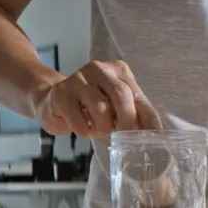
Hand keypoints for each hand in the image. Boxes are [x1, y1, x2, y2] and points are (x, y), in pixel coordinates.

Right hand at [33, 60, 161, 137]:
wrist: (51, 100)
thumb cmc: (90, 106)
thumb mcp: (117, 108)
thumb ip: (136, 114)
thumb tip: (156, 133)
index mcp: (119, 70)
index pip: (139, 96)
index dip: (148, 119)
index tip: (154, 137)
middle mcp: (99, 69)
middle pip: (122, 96)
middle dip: (127, 122)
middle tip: (125, 138)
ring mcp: (78, 78)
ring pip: (101, 109)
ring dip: (102, 129)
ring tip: (98, 129)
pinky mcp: (61, 93)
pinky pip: (79, 121)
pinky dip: (84, 131)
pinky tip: (81, 126)